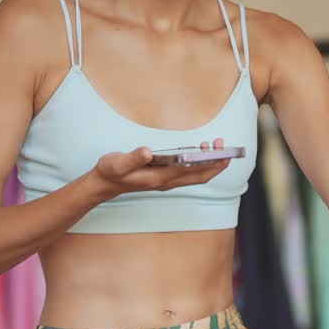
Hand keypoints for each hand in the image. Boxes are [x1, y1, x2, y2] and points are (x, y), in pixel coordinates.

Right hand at [93, 138, 228, 197]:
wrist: (104, 184)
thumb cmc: (111, 172)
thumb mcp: (118, 163)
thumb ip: (133, 158)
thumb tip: (148, 151)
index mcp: (160, 178)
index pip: (192, 172)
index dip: (209, 164)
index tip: (222, 153)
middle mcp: (167, 182)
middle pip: (200, 176)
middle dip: (216, 163)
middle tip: (224, 145)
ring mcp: (167, 181)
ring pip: (196, 175)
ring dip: (208, 162)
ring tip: (214, 144)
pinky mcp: (165, 177)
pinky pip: (189, 173)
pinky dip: (198, 163)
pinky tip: (200, 151)